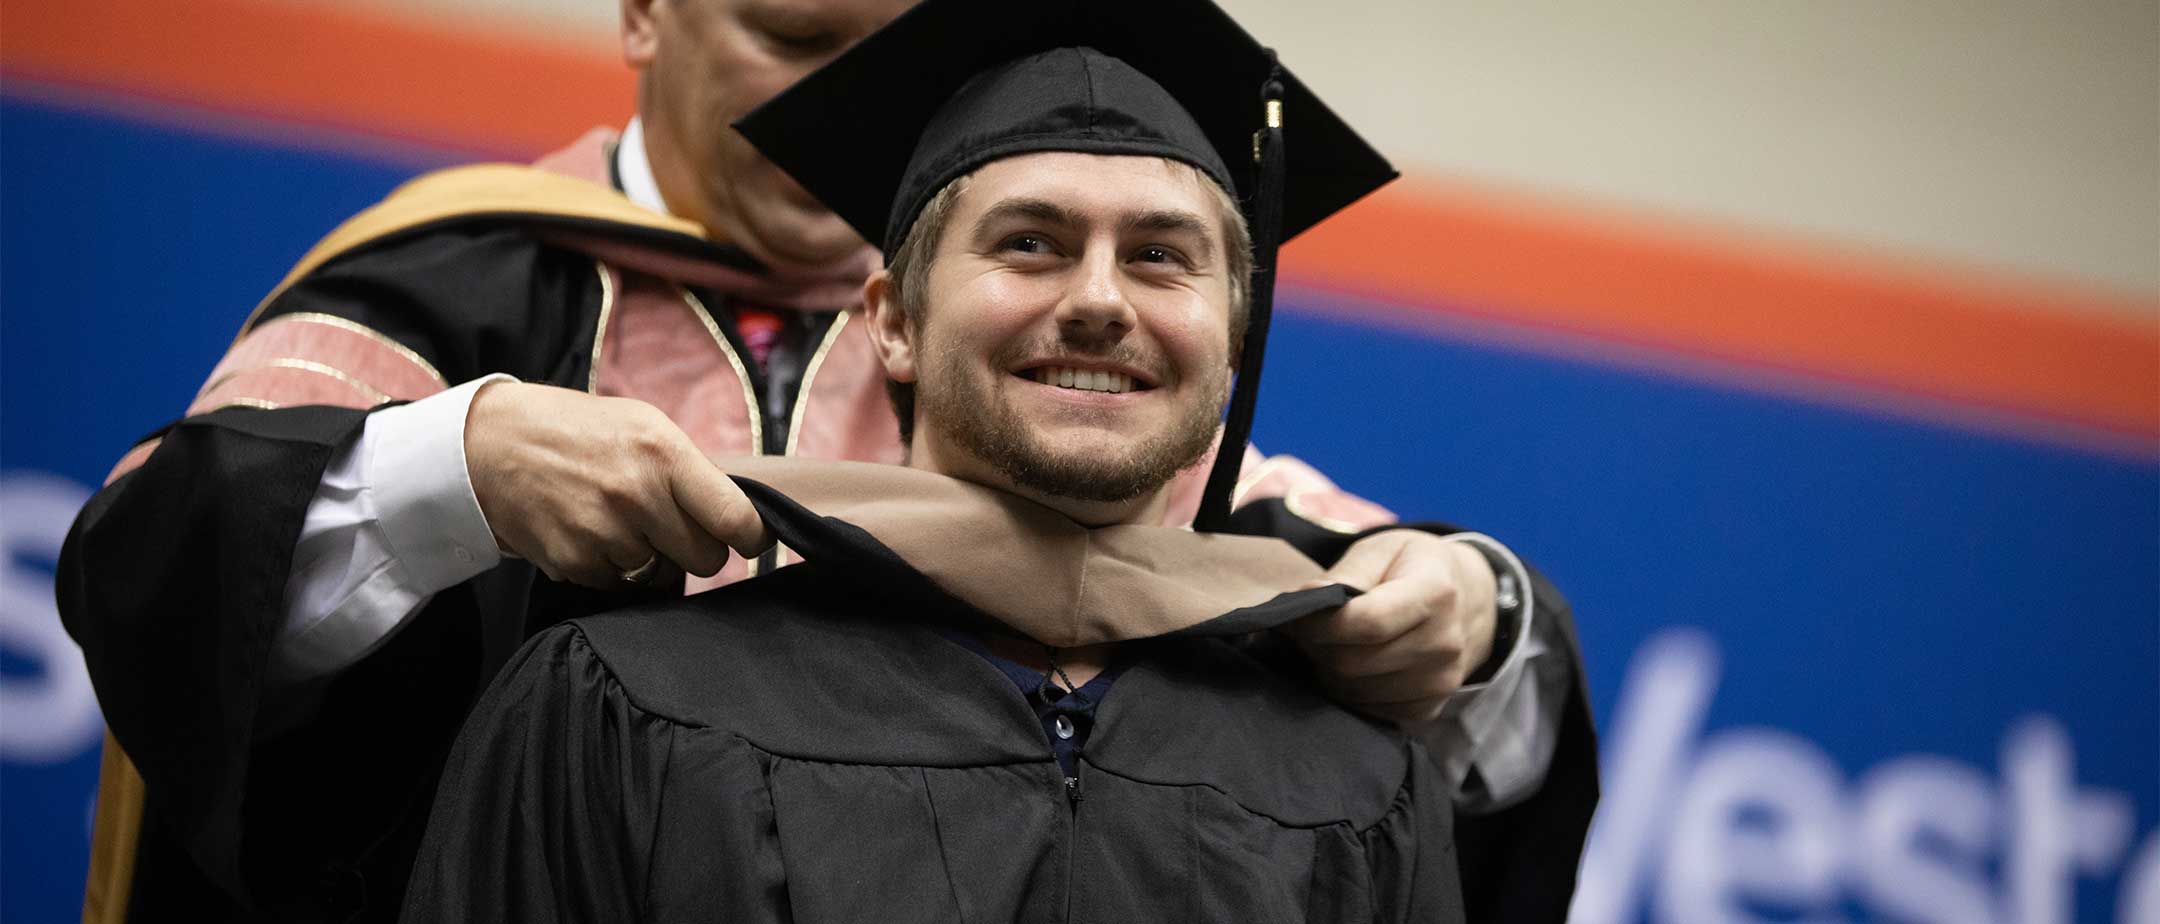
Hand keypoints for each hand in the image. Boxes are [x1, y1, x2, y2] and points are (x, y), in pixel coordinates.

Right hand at [465, 381, 769, 587]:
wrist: (491, 444)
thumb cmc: (578, 431)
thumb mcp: (643, 425)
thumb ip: (690, 471)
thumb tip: (736, 520)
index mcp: (663, 453)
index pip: (735, 518)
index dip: (752, 537)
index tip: (751, 540)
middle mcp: (637, 494)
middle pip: (706, 559)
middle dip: (697, 549)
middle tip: (672, 528)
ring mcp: (604, 532)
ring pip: (662, 576)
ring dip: (651, 560)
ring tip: (619, 522)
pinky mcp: (574, 562)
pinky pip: (620, 586)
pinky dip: (613, 569)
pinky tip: (591, 534)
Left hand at [1288, 530, 1496, 726]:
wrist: (1471, 598)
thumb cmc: (1415, 567)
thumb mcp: (1383, 550)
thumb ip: (1345, 574)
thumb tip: (1306, 599)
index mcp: (1435, 592)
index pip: (1367, 623)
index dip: (1320, 624)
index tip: (1295, 616)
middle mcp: (1444, 642)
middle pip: (1354, 663)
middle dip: (1318, 647)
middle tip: (1309, 629)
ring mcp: (1441, 681)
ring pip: (1355, 692)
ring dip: (1330, 671)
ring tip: (1333, 644)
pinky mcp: (1430, 707)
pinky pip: (1371, 710)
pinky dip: (1351, 691)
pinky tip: (1354, 665)